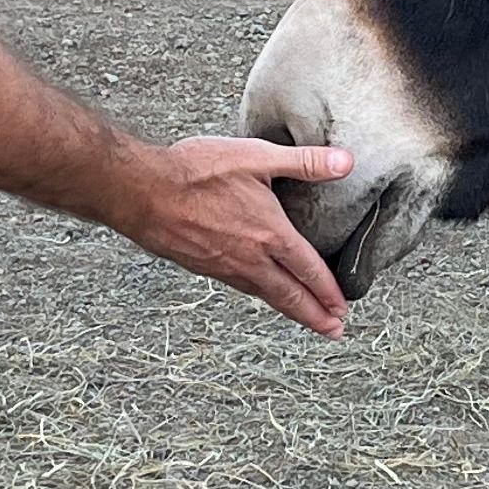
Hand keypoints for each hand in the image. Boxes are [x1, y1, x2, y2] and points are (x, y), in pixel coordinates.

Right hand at [120, 137, 355, 336]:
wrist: (142, 192)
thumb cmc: (195, 171)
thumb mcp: (256, 156)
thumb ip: (304, 162)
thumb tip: (345, 162)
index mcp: (269, 234)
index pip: (309, 270)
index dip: (329, 292)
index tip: (342, 309)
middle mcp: (249, 259)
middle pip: (290, 295)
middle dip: (315, 316)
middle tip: (333, 331)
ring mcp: (224, 266)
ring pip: (264, 295)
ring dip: (289, 309)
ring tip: (304, 317)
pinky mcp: (202, 266)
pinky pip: (240, 286)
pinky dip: (259, 294)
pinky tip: (258, 290)